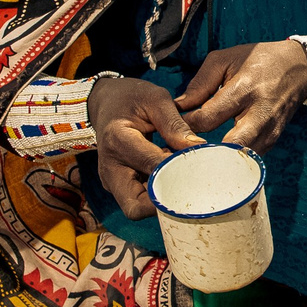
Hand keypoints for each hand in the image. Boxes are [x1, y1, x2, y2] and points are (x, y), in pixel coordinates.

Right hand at [88, 77, 203, 217]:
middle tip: (190, 183)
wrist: (106, 102)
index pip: (153, 167)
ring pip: (138, 208)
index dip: (179, 169)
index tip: (200, 164)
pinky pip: (139, 200)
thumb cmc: (131, 97)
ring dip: (163, 198)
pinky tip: (173, 174)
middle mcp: (110, 168)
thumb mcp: (155, 98)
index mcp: (118, 140)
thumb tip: (198, 148)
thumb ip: (175, 124)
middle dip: (165, 202)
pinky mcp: (118, 186)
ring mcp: (111, 181)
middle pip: (136, 207)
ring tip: (182, 174)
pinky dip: (158, 193)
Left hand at [176, 39, 306, 154]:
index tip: (173, 129)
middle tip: (186, 154)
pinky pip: (251, 158)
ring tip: (199, 161)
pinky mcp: (274, 139)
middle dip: (206, 152)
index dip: (187, 126)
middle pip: (230, 145)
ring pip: (243, 157)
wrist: (298, 67)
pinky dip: (234, 161)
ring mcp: (270, 128)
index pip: (209, 117)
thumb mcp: (225, 59)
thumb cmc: (257, 60)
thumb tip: (179, 107)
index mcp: (244, 88)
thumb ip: (200, 83)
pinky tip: (219, 160)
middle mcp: (259, 112)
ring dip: (220, 161)